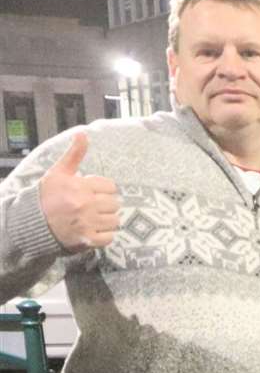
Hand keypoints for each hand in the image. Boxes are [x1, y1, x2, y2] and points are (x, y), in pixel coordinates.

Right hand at [38, 134, 120, 253]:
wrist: (31, 222)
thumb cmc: (47, 195)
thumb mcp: (59, 172)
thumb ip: (74, 154)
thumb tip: (83, 133)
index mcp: (80, 186)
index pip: (111, 187)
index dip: (103, 190)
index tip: (91, 193)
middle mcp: (85, 204)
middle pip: (115, 204)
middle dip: (105, 205)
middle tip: (91, 207)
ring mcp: (87, 223)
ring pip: (115, 220)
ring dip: (107, 220)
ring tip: (92, 218)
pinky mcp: (87, 239)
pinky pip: (110, 237)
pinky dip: (104, 235)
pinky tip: (92, 230)